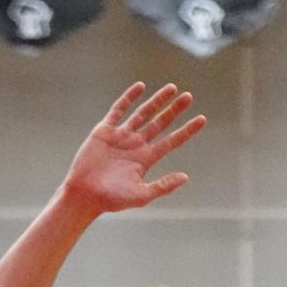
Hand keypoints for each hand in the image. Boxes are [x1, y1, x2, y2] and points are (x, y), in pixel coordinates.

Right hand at [62, 82, 206, 215]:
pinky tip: (141, 87)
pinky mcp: (105, 130)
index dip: (187, 130)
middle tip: (189, 96)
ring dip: (157, 100)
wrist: (85, 194)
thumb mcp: (142, 195)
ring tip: (172, 88)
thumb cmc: (112, 200)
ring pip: (143, 113)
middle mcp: (137, 145)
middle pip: (160, 123)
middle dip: (174, 110)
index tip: (202, 119)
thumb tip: (185, 177)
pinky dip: (129, 97)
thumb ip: (163, 185)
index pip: (172, 141)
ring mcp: (121, 136)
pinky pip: (119, 109)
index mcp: (147, 159)